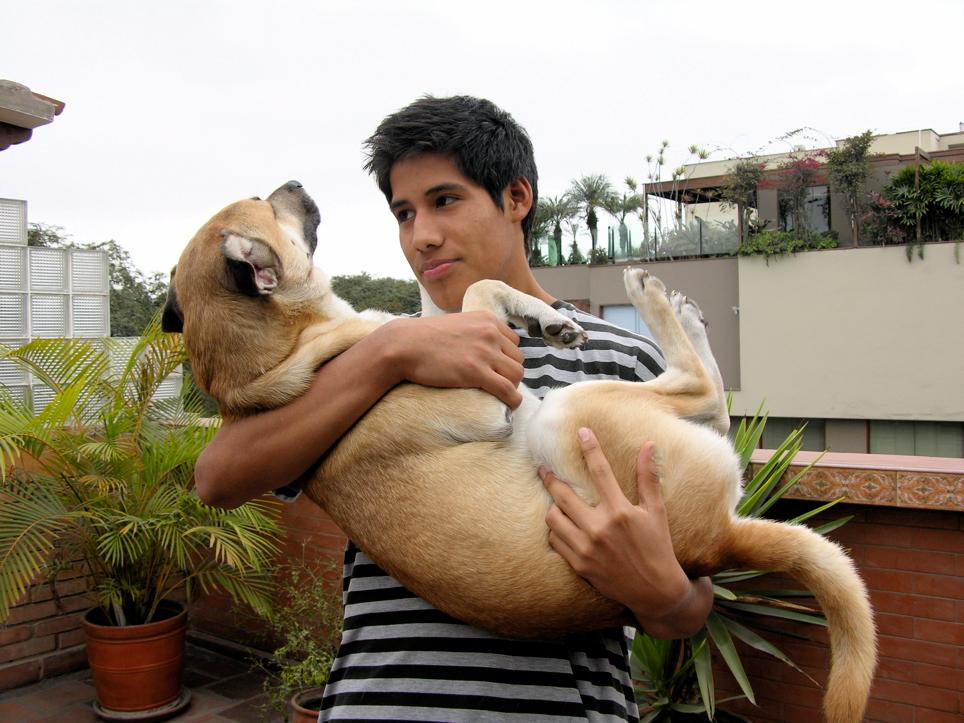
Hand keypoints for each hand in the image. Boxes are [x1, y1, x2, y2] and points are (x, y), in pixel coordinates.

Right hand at [379, 312, 524, 407]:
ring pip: (517, 374)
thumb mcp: (457, 324)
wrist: (404, 344)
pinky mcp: (477, 372)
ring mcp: (485, 352)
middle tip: (498, 384)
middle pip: (518, 359)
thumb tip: (483, 349)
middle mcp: (490, 332)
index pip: (514, 342)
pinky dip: (513, 400)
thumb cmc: (424, 337)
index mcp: (487, 319)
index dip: (507, 358)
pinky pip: (507, 390)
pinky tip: (510, 405)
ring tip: (501, 395)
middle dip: (510, 373)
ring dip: (512, 387)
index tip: (498, 369)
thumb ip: (474, 331)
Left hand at [541, 428, 712, 638]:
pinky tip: (561, 524)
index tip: (581, 432)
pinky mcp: (579, 565)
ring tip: (555, 500)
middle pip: (563, 495)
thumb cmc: (658, 547)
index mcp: (620, 512)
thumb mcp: (656, 511)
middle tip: (544, 469)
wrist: (656, 591)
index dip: (590, 448)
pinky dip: (556, 529)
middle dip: (550, 478)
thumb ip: (648, 477)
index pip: (600, 472)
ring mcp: (586, 548)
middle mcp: (600, 528)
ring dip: (552, 506)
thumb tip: (649, 445)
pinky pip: (555, 540)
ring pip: (553, 518)